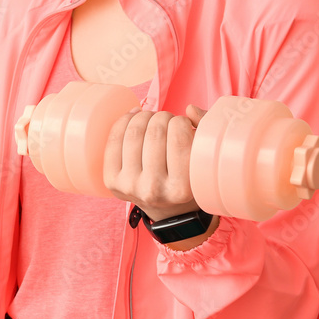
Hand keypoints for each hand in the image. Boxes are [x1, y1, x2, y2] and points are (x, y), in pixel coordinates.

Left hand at [102, 104, 207, 221]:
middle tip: (166, 119)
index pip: (179, 138)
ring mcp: (129, 186)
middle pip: (155, 133)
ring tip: (151, 118)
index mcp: (181, 189)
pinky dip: (123, 122)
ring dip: (143, 116)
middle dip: (162, 116)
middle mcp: (153, 190)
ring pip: (133, 133)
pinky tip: (133, 117)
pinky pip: (113, 141)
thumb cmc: (188, 178)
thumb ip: (207, 131)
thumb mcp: (204, 161)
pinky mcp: (111, 181)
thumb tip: (190, 109)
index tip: (183, 123)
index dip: (180, 121)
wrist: (166, 209)